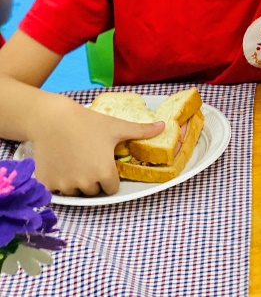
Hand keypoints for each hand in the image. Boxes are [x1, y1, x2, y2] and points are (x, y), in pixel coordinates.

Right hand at [32, 107, 164, 196]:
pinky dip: (58, 182)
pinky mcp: (47, 183)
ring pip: (75, 192)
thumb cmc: (89, 122)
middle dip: (94, 180)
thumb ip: (141, 131)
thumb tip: (163, 126)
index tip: (105, 166)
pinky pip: (56, 190)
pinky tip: (61, 165)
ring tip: (75, 161)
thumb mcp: (117, 126)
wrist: (53, 119)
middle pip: (93, 191)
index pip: (111, 188)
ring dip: (77, 183)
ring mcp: (64, 185)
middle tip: (89, 161)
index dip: (110, 178)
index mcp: (104, 172)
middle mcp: (84, 182)